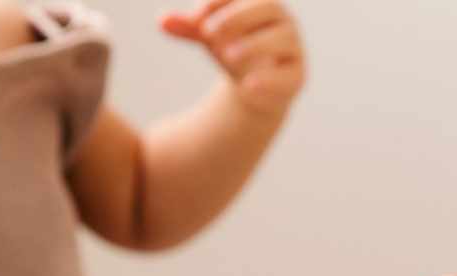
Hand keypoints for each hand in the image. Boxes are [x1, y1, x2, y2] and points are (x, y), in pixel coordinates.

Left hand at [162, 0, 305, 115]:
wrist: (256, 87)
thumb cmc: (235, 48)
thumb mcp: (211, 36)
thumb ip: (189, 27)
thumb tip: (161, 21)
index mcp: (262, 4)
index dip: (221, 1)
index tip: (197, 17)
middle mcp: (282, 21)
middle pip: (269, 8)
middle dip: (238, 18)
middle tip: (209, 33)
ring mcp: (293, 48)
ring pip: (282, 39)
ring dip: (254, 45)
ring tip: (227, 55)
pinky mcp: (295, 77)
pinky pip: (288, 76)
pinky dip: (268, 81)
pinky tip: (247, 86)